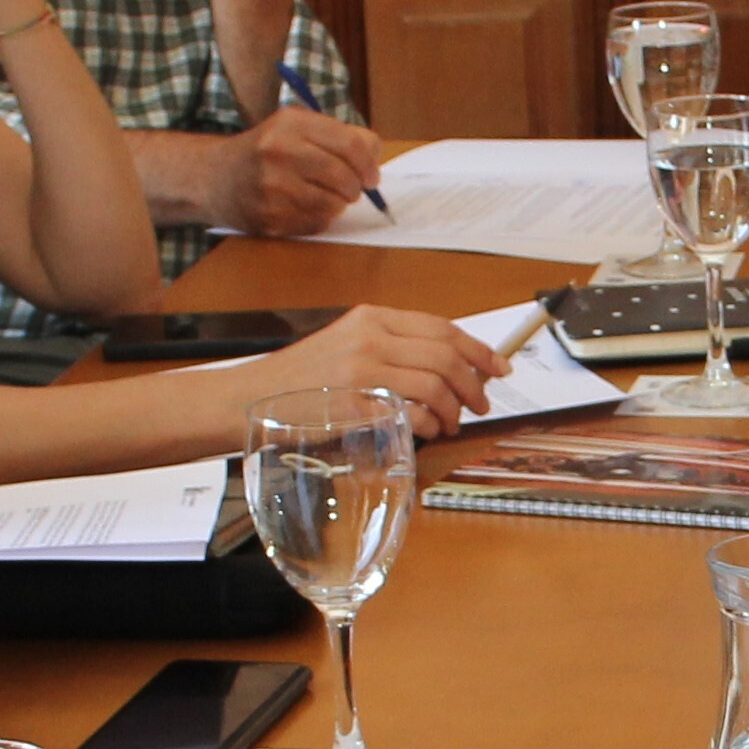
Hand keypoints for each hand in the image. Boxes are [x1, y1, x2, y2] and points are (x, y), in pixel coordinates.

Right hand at [221, 100, 387, 235]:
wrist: (215, 177)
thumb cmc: (265, 151)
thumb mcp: (295, 128)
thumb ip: (336, 135)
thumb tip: (374, 156)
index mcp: (291, 124)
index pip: (350, 145)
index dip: (368, 165)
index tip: (371, 176)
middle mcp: (279, 152)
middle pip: (343, 177)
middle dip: (355, 188)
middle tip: (353, 191)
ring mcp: (271, 187)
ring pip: (332, 204)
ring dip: (337, 205)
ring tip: (326, 197)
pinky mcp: (268, 217)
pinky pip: (315, 224)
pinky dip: (319, 219)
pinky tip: (305, 208)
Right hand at [259, 302, 502, 435]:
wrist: (250, 398)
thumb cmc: (301, 379)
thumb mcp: (346, 344)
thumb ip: (391, 349)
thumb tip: (445, 368)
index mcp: (372, 318)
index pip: (441, 328)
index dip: (479, 350)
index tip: (498, 368)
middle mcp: (370, 337)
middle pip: (446, 356)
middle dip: (474, 383)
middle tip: (480, 403)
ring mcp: (362, 371)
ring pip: (436, 384)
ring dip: (454, 409)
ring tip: (452, 423)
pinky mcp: (355, 404)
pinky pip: (412, 413)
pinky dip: (430, 424)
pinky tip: (427, 431)